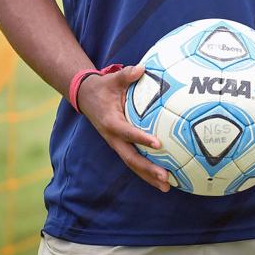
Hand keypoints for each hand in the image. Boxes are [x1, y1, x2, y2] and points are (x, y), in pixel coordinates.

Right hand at [76, 64, 171, 191]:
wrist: (86, 98)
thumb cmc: (103, 87)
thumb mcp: (113, 79)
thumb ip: (126, 74)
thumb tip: (142, 68)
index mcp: (111, 122)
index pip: (127, 132)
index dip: (141, 138)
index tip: (158, 143)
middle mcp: (113, 138)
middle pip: (131, 158)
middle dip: (148, 169)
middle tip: (166, 177)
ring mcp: (116, 144)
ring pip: (133, 164)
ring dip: (148, 176)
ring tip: (167, 186)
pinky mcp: (121, 146)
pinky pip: (134, 161)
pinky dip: (146, 172)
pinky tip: (162, 179)